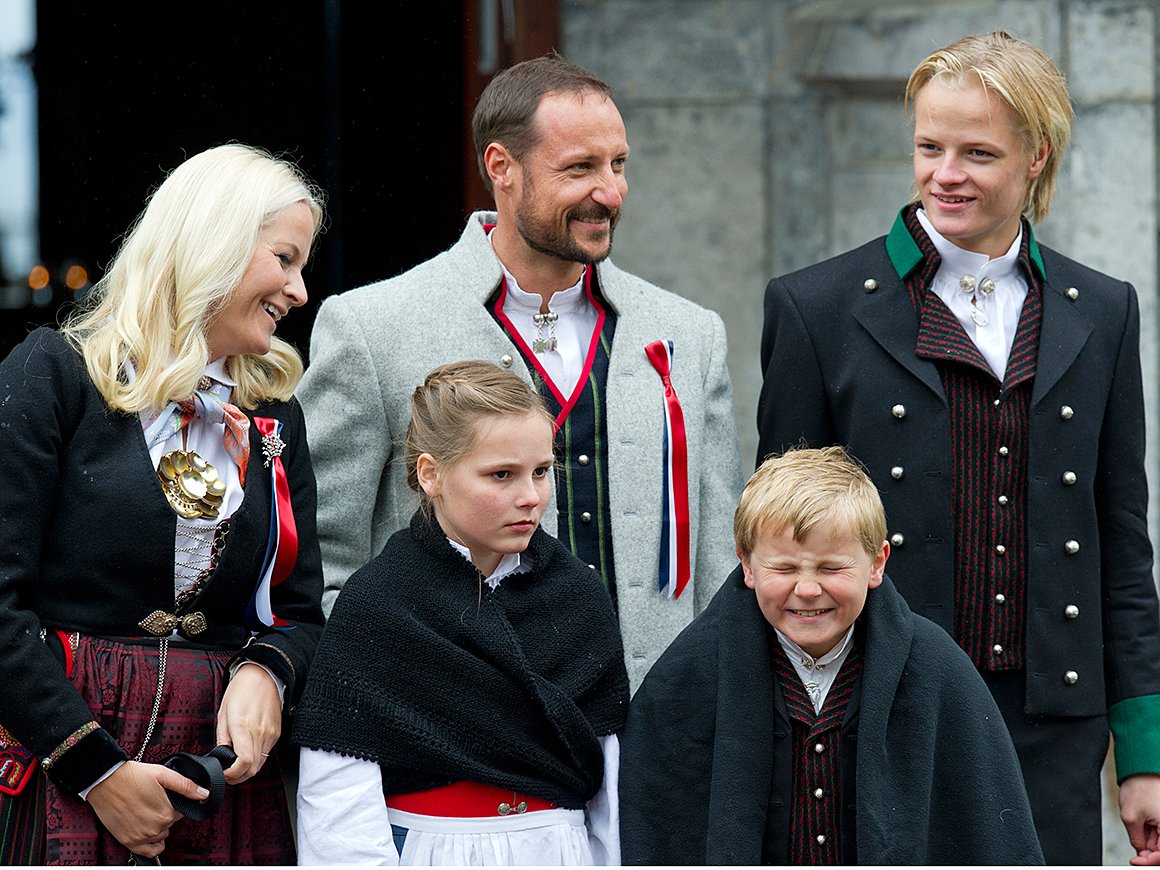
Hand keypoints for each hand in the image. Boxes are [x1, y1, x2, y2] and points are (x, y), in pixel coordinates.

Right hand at [86, 761, 204, 857]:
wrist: (105, 781)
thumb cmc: (132, 776)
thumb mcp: (163, 774)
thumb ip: (186, 786)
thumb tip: (204, 793)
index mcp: (166, 813)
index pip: (180, 812)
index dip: (173, 803)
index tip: (164, 796)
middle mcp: (155, 828)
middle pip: (170, 823)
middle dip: (165, 813)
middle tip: (152, 801)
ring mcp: (141, 837)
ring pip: (160, 835)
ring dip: (157, 826)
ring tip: (145, 811)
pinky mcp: (128, 841)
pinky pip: (147, 851)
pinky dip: (151, 844)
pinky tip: (148, 833)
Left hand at [216, 662, 281, 784]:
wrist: (263, 676)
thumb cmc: (241, 690)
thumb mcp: (223, 713)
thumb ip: (222, 738)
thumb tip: (221, 756)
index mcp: (243, 726)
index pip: (244, 762)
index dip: (232, 774)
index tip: (224, 772)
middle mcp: (260, 733)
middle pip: (253, 769)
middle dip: (238, 776)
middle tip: (228, 773)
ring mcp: (270, 734)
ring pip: (260, 764)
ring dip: (247, 769)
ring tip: (236, 763)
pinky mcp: (276, 733)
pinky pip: (266, 753)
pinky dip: (256, 758)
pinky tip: (247, 751)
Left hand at [1120, 773, 1159, 864]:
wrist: (1142, 768)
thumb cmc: (1139, 786)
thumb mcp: (1131, 816)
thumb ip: (1136, 839)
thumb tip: (1140, 852)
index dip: (1148, 862)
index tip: (1135, 862)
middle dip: (1148, 854)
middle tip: (1135, 856)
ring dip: (1148, 843)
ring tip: (1138, 829)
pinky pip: (1159, 833)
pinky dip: (1150, 835)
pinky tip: (1142, 828)